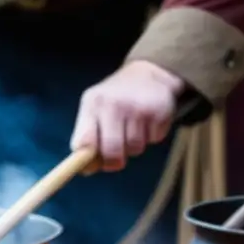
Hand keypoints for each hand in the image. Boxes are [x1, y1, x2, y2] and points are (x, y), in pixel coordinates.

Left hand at [70, 60, 184, 171]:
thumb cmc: (115, 99)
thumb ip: (88, 136)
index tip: (92, 165)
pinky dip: (151, 137)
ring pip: (134, 149)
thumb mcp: (95, 108)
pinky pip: (153, 140)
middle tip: (117, 158)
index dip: (87, 161)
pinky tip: (148, 121)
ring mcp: (137, 108)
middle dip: (114, 161)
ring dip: (134, 146)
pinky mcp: (158, 112)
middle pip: (112, 151)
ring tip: (134, 128)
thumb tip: (86, 170)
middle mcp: (113, 104)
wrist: (148, 73)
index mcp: (92, 103)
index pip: (84, 142)